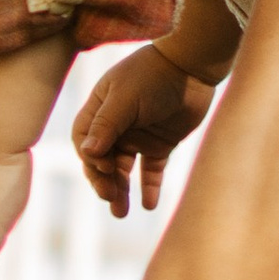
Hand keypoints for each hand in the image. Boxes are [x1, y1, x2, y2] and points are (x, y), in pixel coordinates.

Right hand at [74, 47, 212, 217]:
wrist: (193, 67)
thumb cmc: (153, 75)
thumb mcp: (126, 98)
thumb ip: (107, 124)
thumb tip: (87, 153)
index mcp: (100, 110)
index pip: (85, 142)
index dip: (91, 159)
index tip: (105, 168)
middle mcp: (116, 126)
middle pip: (103, 160)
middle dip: (104, 181)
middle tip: (111, 199)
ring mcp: (138, 136)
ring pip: (124, 170)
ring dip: (122, 190)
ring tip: (122, 213)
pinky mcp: (161, 144)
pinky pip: (151, 171)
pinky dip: (149, 187)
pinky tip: (149, 205)